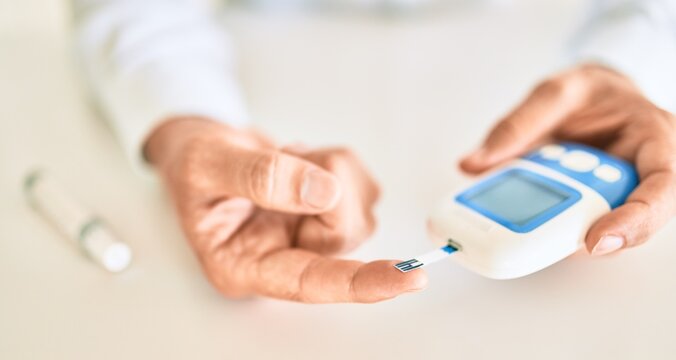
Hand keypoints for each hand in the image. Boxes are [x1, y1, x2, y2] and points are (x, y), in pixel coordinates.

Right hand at [145, 117, 426, 302]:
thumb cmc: (192, 163)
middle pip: (342, 235)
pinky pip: (362, 185)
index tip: (408, 279)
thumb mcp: (206, 163)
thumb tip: (322, 192)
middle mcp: (284, 258)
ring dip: (329, 168)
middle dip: (325, 184)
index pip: (311, 284)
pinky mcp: (330, 211)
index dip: (359, 282)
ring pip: (358, 210)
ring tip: (287, 158)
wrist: (201, 146)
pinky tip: (303, 159)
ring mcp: (311, 236)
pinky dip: (339, 161)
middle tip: (289, 156)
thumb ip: (260, 177)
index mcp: (246, 266)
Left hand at [461, 64, 675, 255]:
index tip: (596, 240)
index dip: (634, 221)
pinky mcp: (596, 209)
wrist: (593, 100)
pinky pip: (575, 228)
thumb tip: (477, 162)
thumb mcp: (555, 91)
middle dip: (585, 234)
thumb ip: (519, 124)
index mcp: (653, 137)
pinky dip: (548, 228)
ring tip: (523, 222)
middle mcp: (645, 174)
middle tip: (538, 238)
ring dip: (561, 234)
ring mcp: (621, 196)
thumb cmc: (591, 93)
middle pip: (632, 224)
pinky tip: (522, 219)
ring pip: (599, 233)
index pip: (662, 187)